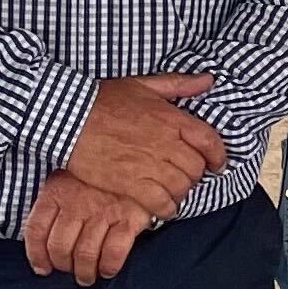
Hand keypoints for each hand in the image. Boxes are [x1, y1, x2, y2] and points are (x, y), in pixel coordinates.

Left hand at [22, 170, 148, 283]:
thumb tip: (43, 236)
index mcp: (57, 191)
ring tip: (87, 277)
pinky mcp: (129, 218)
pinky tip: (107, 270)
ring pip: (84, 253)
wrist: (142, 159)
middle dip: (63, 266)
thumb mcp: (71, 176)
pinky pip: (113, 252)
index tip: (43, 268)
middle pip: (59, 246)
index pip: (36, 229)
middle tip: (70, 271)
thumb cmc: (101, 174)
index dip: (36, 255)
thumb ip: (56, 201)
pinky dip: (108, 266)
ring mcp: (103, 211)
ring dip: (84, 272)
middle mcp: (77, 202)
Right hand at [64, 73, 225, 217]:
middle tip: (184, 177)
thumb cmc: (103, 99)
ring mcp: (148, 164)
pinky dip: (165, 208)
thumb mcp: (144, 84)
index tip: (217, 164)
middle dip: (194, 175)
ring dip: (180, 192)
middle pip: (196, 168)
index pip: (209, 140)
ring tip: (172, 191)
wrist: (68, 117)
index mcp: (172, 119)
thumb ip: (179, 84)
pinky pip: (160, 203)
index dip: (218, 155)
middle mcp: (165, 143)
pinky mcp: (130, 183)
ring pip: (181, 187)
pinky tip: (161, 207)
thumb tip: (208, 80)